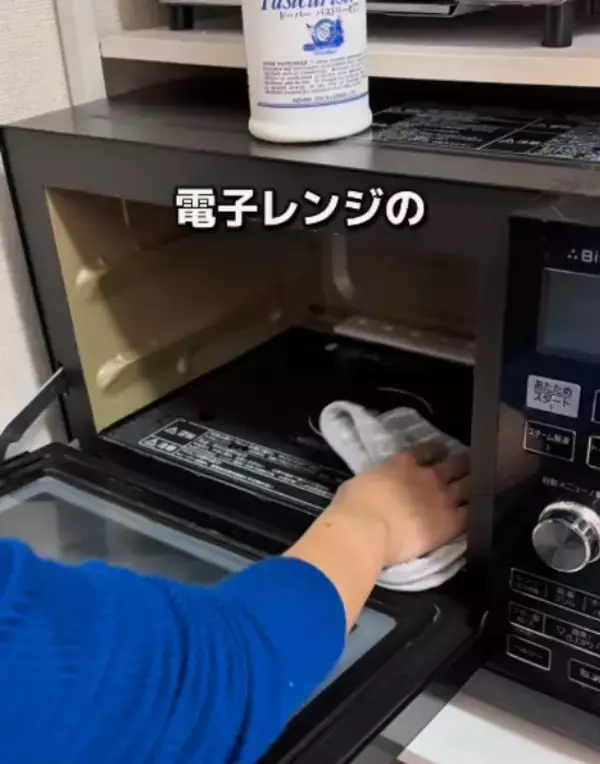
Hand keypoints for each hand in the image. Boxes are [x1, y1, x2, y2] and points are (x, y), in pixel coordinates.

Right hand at [328, 451, 468, 568]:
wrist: (366, 529)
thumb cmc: (353, 507)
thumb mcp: (359, 484)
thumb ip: (375, 483)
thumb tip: (375, 488)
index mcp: (402, 464)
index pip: (426, 451)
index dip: (436, 452)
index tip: (439, 455)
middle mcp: (427, 476)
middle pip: (454, 464)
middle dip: (462, 464)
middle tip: (467, 468)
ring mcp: (443, 498)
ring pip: (469, 484)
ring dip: (474, 484)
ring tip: (480, 487)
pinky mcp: (452, 522)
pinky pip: (473, 514)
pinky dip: (478, 511)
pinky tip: (482, 512)